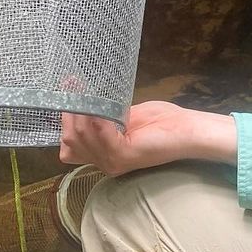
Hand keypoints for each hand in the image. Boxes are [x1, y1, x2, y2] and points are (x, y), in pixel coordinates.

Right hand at [59, 102, 236, 176]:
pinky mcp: (123, 156)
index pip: (69, 146)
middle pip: (70, 141)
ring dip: (81, 111)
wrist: (186, 129)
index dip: (65, 121)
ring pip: (80, 137)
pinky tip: (99, 106)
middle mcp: (104, 164)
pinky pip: (100, 135)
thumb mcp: (125, 117)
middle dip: (70, 113)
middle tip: (74, 87)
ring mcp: (112, 162)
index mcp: (103, 156)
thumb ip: (104, 116)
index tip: (66, 94)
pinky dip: (97, 118)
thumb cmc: (161, 121)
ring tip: (84, 92)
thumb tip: (83, 101)